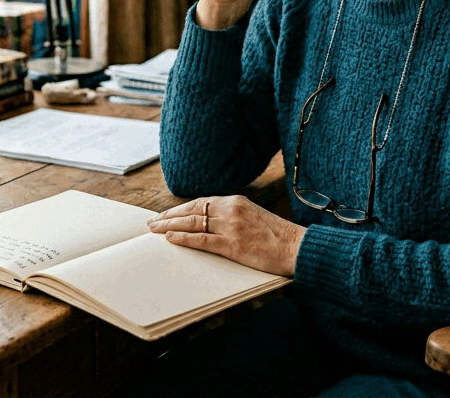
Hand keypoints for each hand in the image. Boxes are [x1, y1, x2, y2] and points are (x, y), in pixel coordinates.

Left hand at [147, 195, 305, 276]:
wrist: (297, 247)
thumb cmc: (277, 236)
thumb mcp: (254, 216)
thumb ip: (233, 215)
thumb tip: (212, 222)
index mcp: (235, 201)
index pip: (200, 202)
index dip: (179, 209)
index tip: (165, 215)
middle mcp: (230, 209)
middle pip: (191, 210)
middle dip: (169, 217)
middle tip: (151, 223)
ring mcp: (231, 226)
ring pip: (193, 223)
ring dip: (170, 227)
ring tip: (155, 231)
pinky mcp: (233, 244)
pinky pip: (202, 240)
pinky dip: (184, 238)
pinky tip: (171, 239)